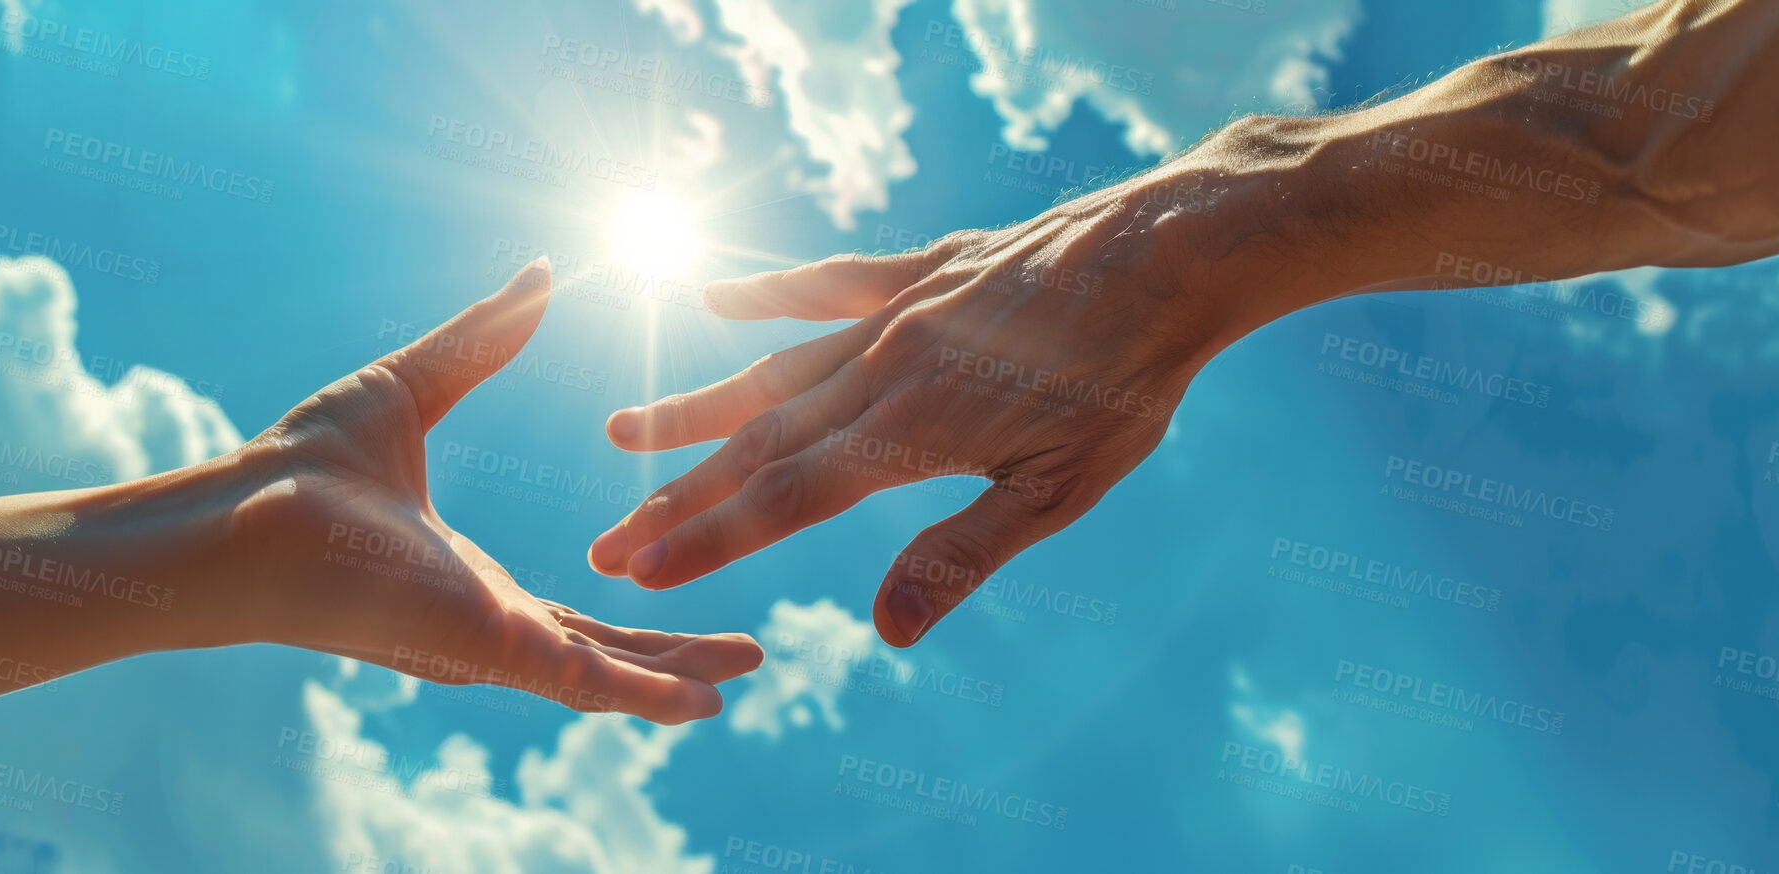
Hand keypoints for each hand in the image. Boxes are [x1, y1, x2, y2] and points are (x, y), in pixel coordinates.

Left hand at [222, 259, 761, 722]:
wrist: (242, 514)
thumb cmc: (300, 465)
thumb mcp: (415, 384)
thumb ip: (484, 341)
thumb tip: (540, 274)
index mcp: (471, 577)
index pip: (571, 605)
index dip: (634, 599)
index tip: (685, 580)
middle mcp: (487, 621)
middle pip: (603, 651)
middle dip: (674, 656)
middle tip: (747, 656)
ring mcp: (490, 642)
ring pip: (605, 678)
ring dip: (675, 679)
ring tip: (742, 678)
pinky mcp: (487, 648)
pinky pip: (583, 684)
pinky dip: (645, 696)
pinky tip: (701, 704)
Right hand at [587, 180, 1250, 646]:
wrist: (1173, 253)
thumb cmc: (1127, 384)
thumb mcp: (1059, 491)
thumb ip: (962, 553)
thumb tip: (884, 630)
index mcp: (907, 433)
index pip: (783, 500)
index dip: (704, 540)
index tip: (637, 569)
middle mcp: (880, 369)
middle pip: (757, 445)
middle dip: (676, 499)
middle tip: (605, 541)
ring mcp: (895, 312)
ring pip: (773, 368)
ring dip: (695, 410)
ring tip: (622, 434)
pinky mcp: (923, 268)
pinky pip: (828, 283)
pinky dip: (766, 294)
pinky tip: (713, 298)